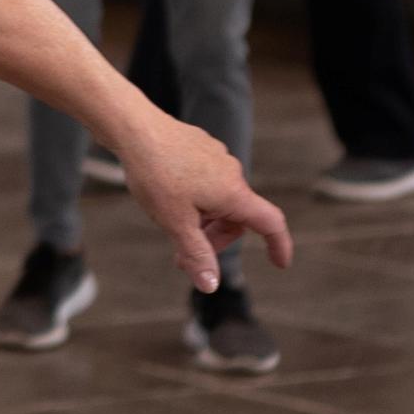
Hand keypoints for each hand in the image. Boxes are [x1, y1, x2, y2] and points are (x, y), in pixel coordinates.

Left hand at [115, 109, 294, 289]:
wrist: (133, 128)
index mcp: (233, 192)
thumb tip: (212, 286)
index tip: (280, 263)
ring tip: (169, 223)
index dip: (279, 245)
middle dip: (214, 240)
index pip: (270, 222)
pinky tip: (166, 196)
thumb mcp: (174, 222)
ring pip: (218, 200)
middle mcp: (231, 172)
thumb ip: (196, 254)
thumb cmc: (154, 173)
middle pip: (236, 217)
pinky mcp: (200, 147)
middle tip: (181, 256)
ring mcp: (216, 157)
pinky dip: (194, 199)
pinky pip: (206, 181)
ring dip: (202, 220)